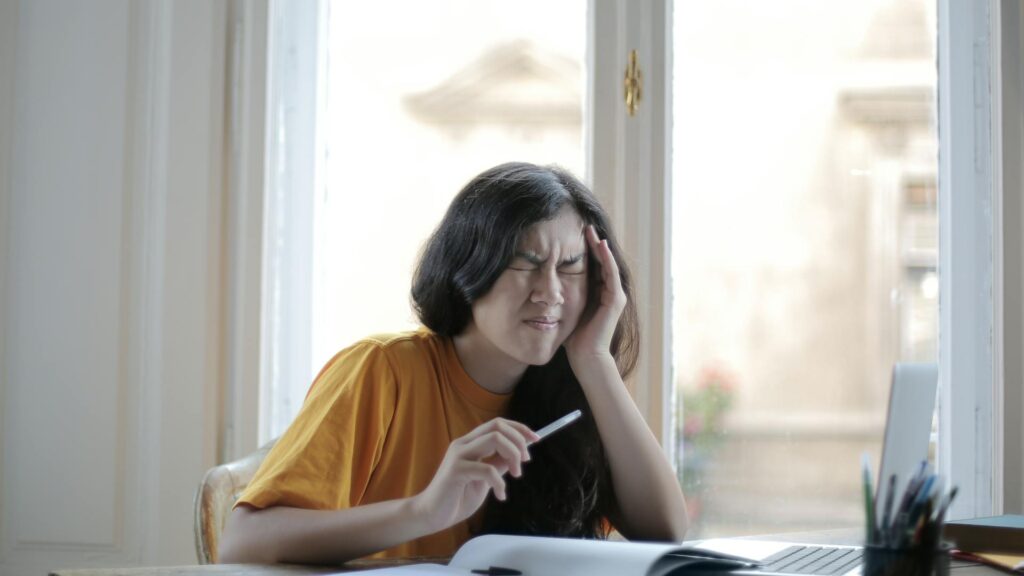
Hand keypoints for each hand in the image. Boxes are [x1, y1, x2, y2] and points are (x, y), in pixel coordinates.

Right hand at [412, 418, 539, 532]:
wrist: (432, 515)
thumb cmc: (457, 498)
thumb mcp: (484, 479)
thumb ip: (497, 464)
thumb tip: (517, 455)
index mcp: (469, 443)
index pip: (498, 424)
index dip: (519, 428)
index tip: (536, 439)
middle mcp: (463, 444)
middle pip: (498, 426)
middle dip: (519, 440)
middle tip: (525, 461)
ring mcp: (458, 455)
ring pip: (495, 439)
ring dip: (513, 456)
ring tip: (516, 475)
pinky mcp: (456, 470)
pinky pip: (488, 469)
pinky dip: (500, 482)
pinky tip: (500, 495)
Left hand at [565, 225, 626, 364]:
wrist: (586, 356)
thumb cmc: (574, 337)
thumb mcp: (566, 308)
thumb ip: (561, 296)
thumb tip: (542, 284)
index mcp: (597, 292)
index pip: (592, 265)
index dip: (584, 250)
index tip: (573, 234)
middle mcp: (609, 291)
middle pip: (601, 261)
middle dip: (592, 243)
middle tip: (584, 225)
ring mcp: (615, 295)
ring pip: (608, 264)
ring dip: (600, 246)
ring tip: (591, 230)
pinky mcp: (616, 300)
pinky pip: (611, 274)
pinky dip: (606, 259)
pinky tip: (600, 245)